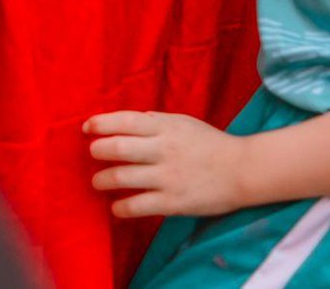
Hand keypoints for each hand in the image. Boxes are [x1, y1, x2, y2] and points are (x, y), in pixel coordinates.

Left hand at [85, 111, 246, 218]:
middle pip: (118, 147)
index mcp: (166, 126)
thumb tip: (126, 122)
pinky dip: (120, 207)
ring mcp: (167, 177)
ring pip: (122, 177)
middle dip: (97, 150)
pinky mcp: (172, 202)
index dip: (101, 123)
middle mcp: (164, 149)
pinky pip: (137, 206)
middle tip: (93, 154)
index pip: (125, 121)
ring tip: (99, 182)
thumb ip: (156, 121)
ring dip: (102, 180)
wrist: (242, 170)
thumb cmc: (210, 144)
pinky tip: (117, 206)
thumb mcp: (183, 123)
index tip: (87, 128)